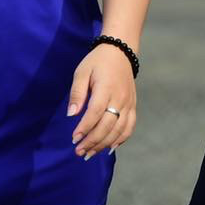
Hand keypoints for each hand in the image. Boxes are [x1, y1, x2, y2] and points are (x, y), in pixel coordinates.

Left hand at [67, 45, 135, 159]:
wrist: (120, 51)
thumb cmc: (97, 62)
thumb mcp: (82, 72)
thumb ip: (77, 93)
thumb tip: (71, 115)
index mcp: (106, 88)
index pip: (96, 113)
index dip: (85, 128)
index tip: (74, 139)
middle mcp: (120, 97)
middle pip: (108, 125)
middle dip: (93, 141)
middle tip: (79, 152)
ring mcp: (129, 103)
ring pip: (119, 129)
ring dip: (104, 144)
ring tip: (90, 153)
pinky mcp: (133, 105)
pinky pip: (130, 126)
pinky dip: (121, 139)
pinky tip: (110, 147)